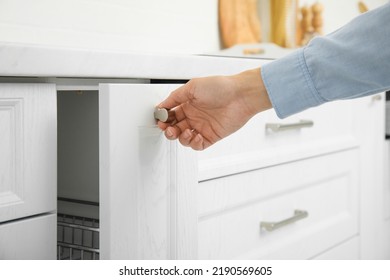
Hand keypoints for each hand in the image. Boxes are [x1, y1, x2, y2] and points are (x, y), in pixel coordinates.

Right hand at [157, 68, 271, 149]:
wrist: (240, 96)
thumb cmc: (220, 87)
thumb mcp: (192, 87)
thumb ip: (175, 97)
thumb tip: (162, 105)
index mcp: (188, 104)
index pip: (171, 115)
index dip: (164, 119)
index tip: (161, 120)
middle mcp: (194, 116)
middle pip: (175, 128)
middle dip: (169, 130)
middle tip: (168, 128)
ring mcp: (202, 126)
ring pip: (184, 138)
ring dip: (181, 137)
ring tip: (185, 131)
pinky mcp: (211, 136)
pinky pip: (198, 145)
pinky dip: (194, 143)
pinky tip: (196, 136)